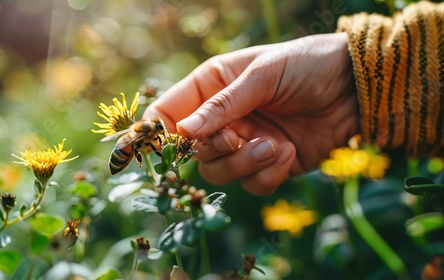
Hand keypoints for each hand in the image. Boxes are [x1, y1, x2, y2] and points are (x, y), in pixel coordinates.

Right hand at [143, 32, 358, 194]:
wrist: (356, 86)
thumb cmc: (307, 65)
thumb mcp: (263, 74)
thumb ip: (223, 104)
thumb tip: (184, 131)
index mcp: (212, 88)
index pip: (169, 114)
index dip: (159, 134)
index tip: (161, 149)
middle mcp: (224, 119)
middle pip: (194, 153)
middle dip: (214, 150)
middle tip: (236, 138)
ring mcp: (246, 144)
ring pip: (220, 173)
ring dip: (244, 163)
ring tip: (273, 145)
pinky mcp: (270, 164)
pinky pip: (253, 184)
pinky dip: (269, 174)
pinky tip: (289, 152)